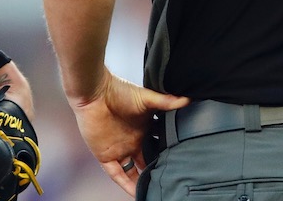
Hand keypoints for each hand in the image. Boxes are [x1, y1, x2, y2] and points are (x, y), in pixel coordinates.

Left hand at [69, 70, 188, 197]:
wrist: (95, 92)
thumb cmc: (119, 91)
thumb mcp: (146, 98)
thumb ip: (166, 102)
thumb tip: (187, 99)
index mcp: (143, 129)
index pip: (158, 146)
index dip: (166, 153)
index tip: (179, 162)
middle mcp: (132, 141)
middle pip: (146, 161)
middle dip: (156, 170)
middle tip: (169, 179)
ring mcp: (119, 149)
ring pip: (133, 172)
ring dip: (142, 181)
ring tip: (155, 190)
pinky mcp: (106, 155)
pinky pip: (117, 175)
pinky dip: (126, 185)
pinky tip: (136, 193)